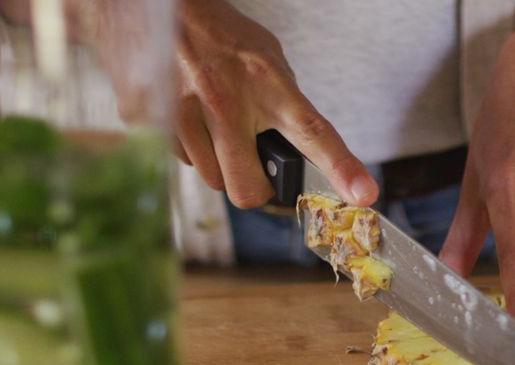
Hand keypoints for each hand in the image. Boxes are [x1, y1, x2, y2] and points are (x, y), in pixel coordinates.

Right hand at [100, 0, 377, 207]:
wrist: (158, 5)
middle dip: (253, 188)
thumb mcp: (266, 58)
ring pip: (210, 178)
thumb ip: (283, 104)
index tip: (364, 195)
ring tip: (212, 122)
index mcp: (266, 82)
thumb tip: (292, 151)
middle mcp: (225, 100)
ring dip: (217, 163)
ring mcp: (183, 112)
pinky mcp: (150, 120)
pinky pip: (177, 159)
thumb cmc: (220, 34)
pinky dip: (187, 146)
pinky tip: (187, 112)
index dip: (341, 167)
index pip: (313, 131)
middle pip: (247, 188)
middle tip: (253, 166)